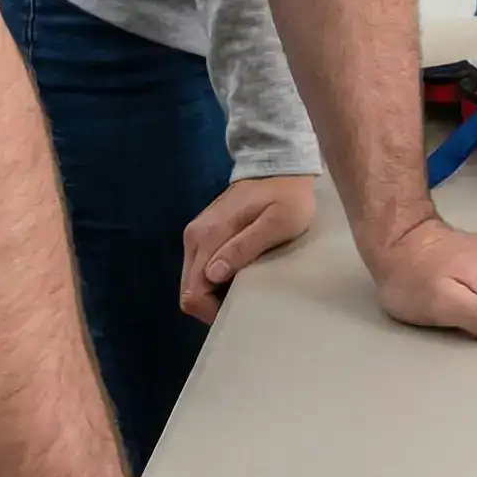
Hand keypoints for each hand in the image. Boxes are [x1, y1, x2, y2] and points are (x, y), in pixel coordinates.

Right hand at [180, 175, 317, 322]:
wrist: (280, 165)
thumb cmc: (287, 196)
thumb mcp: (278, 222)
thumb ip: (246, 246)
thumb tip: (213, 274)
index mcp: (209, 236)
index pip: (193, 291)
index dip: (211, 310)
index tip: (238, 310)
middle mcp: (194, 236)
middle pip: (189, 288)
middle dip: (211, 304)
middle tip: (244, 302)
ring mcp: (197, 233)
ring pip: (194, 278)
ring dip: (213, 291)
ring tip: (245, 289)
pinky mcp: (204, 231)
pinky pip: (201, 265)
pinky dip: (215, 277)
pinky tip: (240, 274)